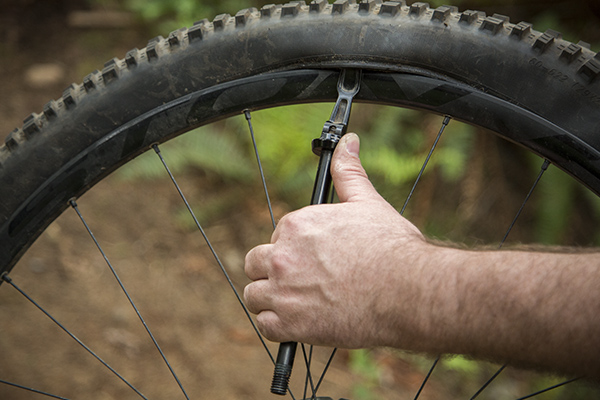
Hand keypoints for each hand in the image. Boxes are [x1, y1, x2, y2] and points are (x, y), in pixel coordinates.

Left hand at [244, 133, 431, 347]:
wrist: (409, 290)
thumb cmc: (392, 247)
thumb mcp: (367, 202)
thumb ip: (348, 172)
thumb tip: (348, 143)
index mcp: (296, 226)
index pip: (276, 237)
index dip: (292, 249)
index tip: (311, 259)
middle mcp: (283, 257)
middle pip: (255, 263)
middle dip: (272, 271)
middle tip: (301, 281)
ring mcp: (284, 292)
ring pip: (254, 296)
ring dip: (271, 299)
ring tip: (299, 303)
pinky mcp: (290, 326)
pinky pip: (266, 326)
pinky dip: (279, 327)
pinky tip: (300, 323)